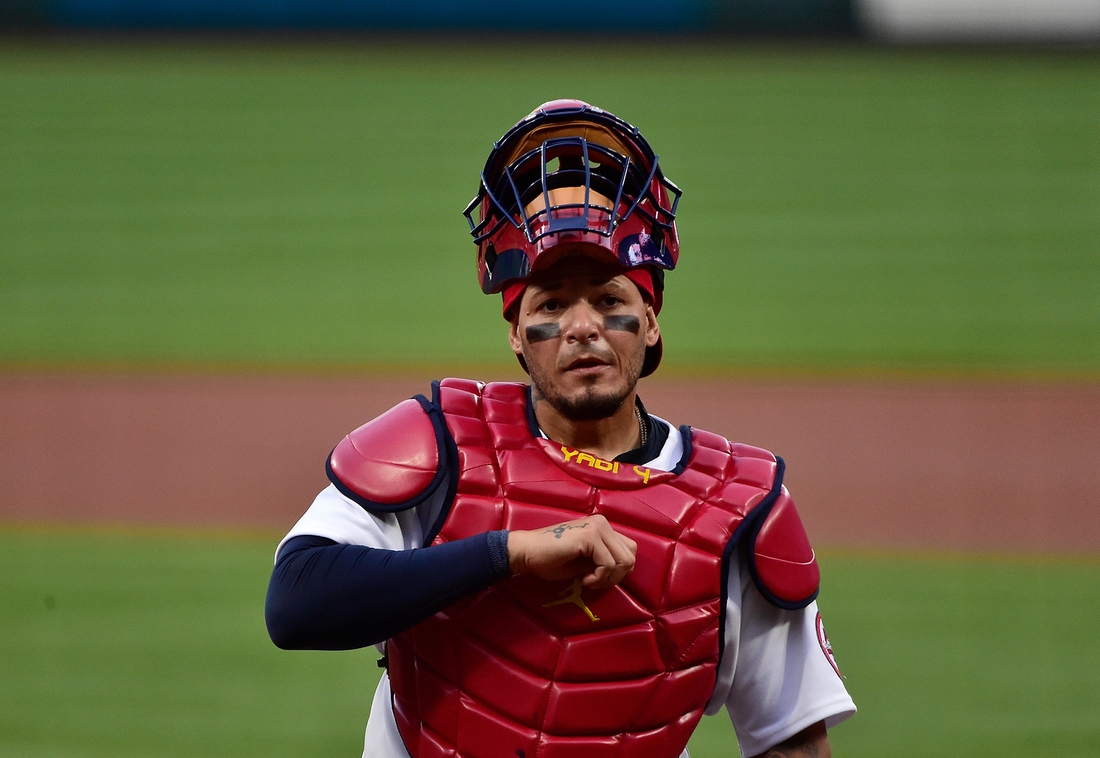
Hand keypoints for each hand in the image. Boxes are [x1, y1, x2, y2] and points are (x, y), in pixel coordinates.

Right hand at [507, 515, 636, 588]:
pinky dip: (599, 579)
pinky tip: (583, 580)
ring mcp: (597, 527)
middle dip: (616, 577)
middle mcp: (603, 523)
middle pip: (631, 556)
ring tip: (589, 580)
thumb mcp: (586, 561)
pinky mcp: (590, 536)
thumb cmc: (551, 559)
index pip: (630, 550)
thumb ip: (604, 560)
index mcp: (603, 527)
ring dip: (608, 579)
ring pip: (624, 561)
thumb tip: (624, 571)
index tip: (598, 578)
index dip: (619, 571)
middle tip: (595, 582)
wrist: (527, 553)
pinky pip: (609, 564)